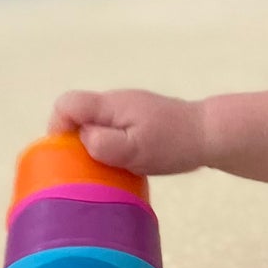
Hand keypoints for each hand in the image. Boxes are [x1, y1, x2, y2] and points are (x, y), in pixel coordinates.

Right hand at [47, 88, 207, 176]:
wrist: (209, 134)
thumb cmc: (173, 144)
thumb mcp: (136, 150)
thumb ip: (104, 144)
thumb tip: (81, 138)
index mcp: (109, 105)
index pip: (66, 104)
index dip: (58, 128)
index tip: (70, 153)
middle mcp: (113, 101)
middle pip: (76, 114)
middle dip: (75, 139)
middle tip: (91, 165)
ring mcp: (125, 108)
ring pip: (93, 122)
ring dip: (94, 144)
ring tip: (111, 165)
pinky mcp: (136, 118)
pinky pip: (110, 128)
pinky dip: (110, 144)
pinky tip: (125, 160)